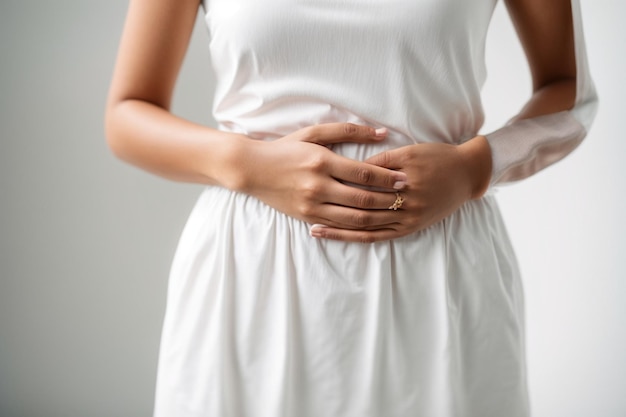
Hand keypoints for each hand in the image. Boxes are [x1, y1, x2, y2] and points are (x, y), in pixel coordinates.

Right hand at [224, 123, 408, 228]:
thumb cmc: (286, 148)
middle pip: (362, 198)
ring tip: (394, 212)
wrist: (252, 169)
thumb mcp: (313, 133)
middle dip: (389, 199)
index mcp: (322, 161)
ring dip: (378, 216)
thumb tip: (381, 133)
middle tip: (407, 197)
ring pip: (353, 218)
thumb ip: (348, 131)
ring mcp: (311, 205)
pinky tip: (373, 223)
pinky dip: (358, 227)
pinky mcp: (307, 217)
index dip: (388, 178)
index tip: (405, 178)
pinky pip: (338, 226)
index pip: (364, 173)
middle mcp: (317, 185)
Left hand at [309, 135, 491, 241]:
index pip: (364, 185)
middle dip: (332, 210)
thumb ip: (382, 161)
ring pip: (367, 227)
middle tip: (305, 209)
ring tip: (315, 230)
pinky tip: (341, 238)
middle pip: (361, 209)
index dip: (338, 184)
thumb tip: (354, 168)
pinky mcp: (410, 228)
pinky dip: (358, 238)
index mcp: (402, 180)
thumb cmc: (438, 157)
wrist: (467, 174)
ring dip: (339, 229)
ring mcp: (407, 219)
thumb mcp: (411, 151)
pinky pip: (379, 236)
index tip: (315, 182)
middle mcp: (404, 203)